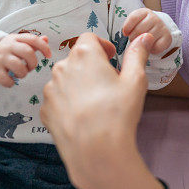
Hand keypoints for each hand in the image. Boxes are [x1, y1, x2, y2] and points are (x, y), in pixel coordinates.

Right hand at [0, 33, 50, 87]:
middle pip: (27, 52)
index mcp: (16, 39)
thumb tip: (46, 39)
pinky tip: (11, 80)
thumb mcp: (19, 42)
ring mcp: (0, 58)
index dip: (44, 47)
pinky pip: (6, 79)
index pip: (33, 39)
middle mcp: (8, 46)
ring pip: (18, 66)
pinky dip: (11, 83)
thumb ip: (33, 42)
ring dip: (23, 73)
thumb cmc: (8, 50)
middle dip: (33, 63)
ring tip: (21, 73)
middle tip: (30, 67)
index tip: (49, 56)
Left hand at [40, 32, 150, 188]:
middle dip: (91, 66)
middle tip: (108, 84)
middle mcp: (62, 67)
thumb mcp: (135, 80)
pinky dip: (68, 102)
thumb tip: (144, 37)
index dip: (102, 45)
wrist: (95, 152)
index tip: (112, 58)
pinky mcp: (45, 110)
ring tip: (95, 103)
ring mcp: (50, 90)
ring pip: (65, 79)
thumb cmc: (117, 114)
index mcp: (84, 55)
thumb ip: (137, 54)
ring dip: (78, 84)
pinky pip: (57, 99)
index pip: (89, 37)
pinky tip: (83, 116)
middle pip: (77, 58)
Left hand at [122, 8, 171, 53]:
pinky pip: (156, 47)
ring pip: (147, 40)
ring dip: (143, 45)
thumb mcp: (134, 23)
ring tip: (144, 42)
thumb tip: (132, 39)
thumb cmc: (142, 27)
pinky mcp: (168, 38)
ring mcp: (162, 27)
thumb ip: (128, 27)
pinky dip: (152, 50)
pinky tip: (152, 46)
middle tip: (136, 39)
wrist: (158, 30)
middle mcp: (155, 18)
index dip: (127, 28)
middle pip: (138, 30)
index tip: (126, 33)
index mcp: (144, 12)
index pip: (133, 18)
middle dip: (133, 38)